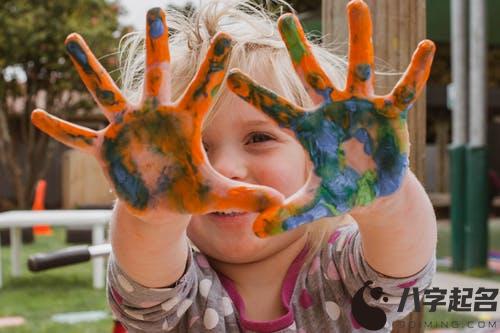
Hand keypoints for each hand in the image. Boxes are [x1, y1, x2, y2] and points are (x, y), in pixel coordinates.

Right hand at [31, 8, 282, 221]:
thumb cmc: (189, 193)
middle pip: (155, 75)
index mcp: (185, 124)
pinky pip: (78, 137)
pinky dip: (60, 129)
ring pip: (107, 93)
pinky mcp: (106, 148)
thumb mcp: (215, 195)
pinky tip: (35, 115)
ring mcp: (127, 129)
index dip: (214, 66)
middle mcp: (154, 117)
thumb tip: (279, 203)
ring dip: (89, 70)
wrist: (161, 205)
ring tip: (72, 41)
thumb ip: (244, 196)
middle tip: (155, 10)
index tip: (226, 36)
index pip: (204, 90)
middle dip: (155, 45)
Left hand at [227, 0, 434, 236]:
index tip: (229, 74)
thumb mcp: (312, 204)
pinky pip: (403, 90)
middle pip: (311, 75)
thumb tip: (254, 234)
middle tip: (285, 18)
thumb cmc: (340, 191)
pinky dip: (414, 72)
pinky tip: (426, 47)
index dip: (255, 94)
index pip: (276, 110)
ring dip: (360, 38)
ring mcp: (360, 109)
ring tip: (356, 4)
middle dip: (299, 48)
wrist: (372, 191)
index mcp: (308, 130)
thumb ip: (285, 215)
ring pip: (359, 69)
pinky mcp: (389, 114)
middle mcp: (331, 111)